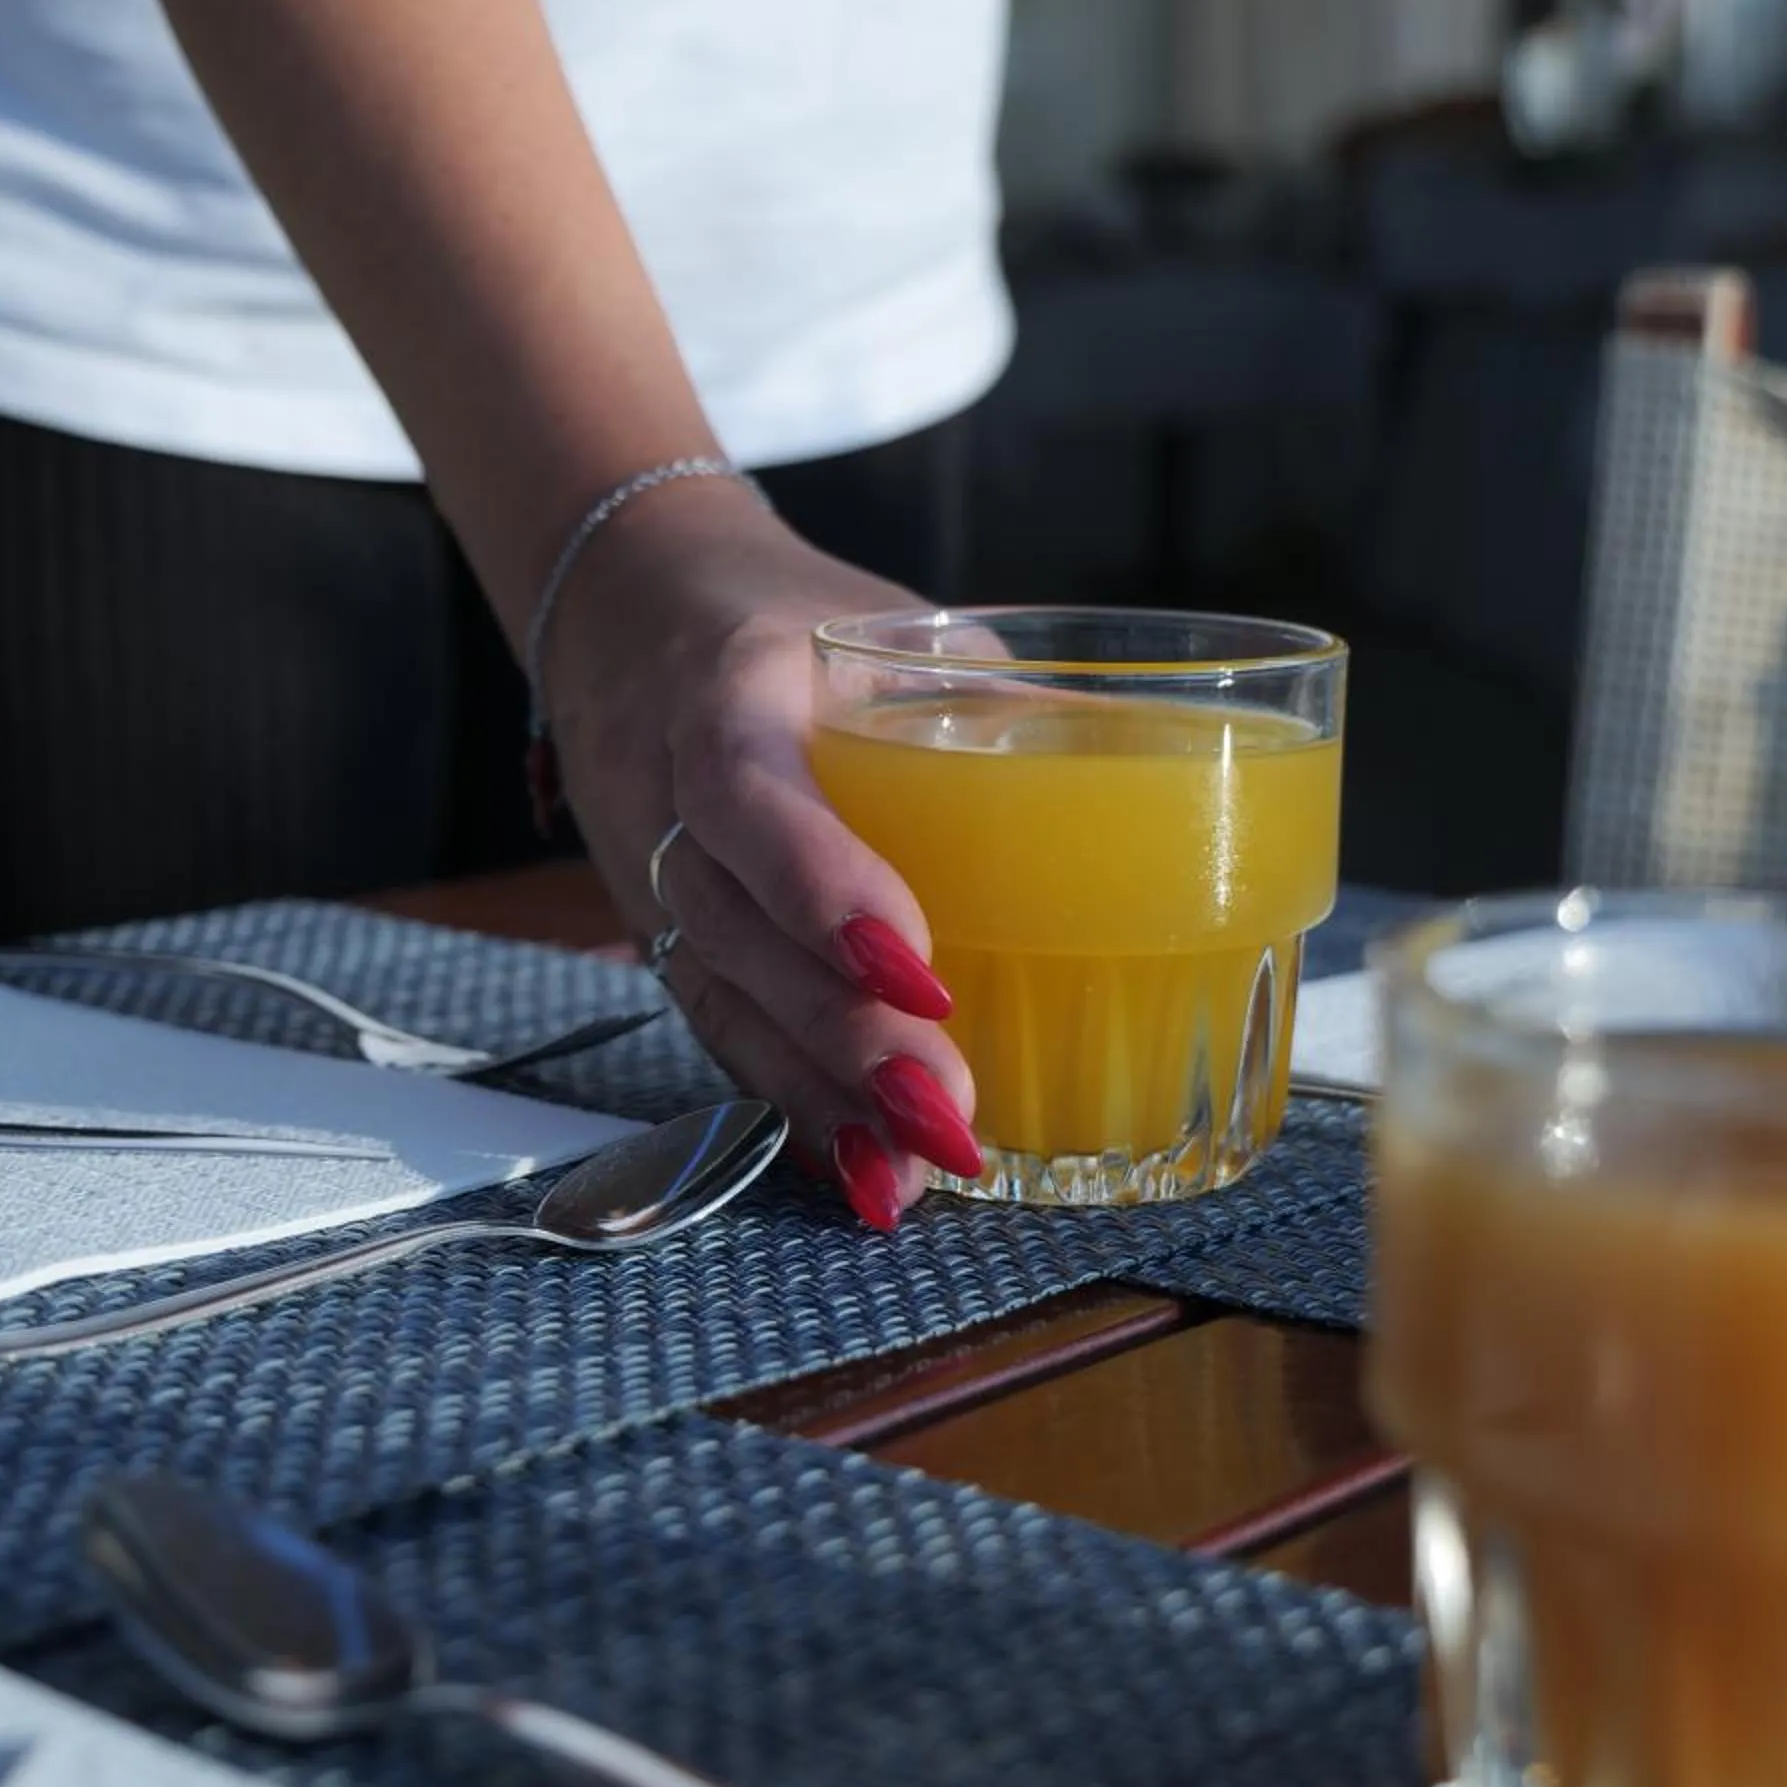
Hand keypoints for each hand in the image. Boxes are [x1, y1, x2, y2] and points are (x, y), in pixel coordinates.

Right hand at [540, 480, 981, 1231]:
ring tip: (912, 1176)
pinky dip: (791, 1102)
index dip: (819, 887)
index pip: (745, 793)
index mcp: (723, 688)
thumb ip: (994, 698)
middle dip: (838, 1031)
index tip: (918, 968)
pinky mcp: (661, 933)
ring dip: (816, 1094)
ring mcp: (648, 870)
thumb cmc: (788, 620)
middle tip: (946, 1110)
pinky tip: (861, 1168)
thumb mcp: (892, 626)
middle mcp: (663, 789)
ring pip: (716, 995)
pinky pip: (718, 1025)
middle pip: (728, 927)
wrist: (629, 610)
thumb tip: (1158, 769)